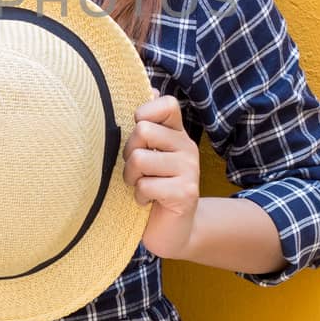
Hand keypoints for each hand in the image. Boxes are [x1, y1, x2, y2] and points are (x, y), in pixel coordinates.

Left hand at [121, 87, 200, 258]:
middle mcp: (187, 147)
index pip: (166, 103)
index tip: (139, 136)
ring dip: (131, 178)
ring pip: (139, 159)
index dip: (144, 113)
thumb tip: (150, 89)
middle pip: (143, 130)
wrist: (173, 231)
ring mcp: (190, 170)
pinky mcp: (186, 193)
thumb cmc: (152, 188)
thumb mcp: (146, 154)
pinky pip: (145, 185)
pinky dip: (139, 197)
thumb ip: (147, 125)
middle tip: (137, 171)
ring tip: (141, 187)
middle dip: (129, 153)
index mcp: (177, 134)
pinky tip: (148, 202)